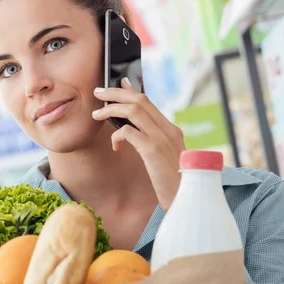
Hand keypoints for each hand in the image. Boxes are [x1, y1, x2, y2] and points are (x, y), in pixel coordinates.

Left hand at [92, 78, 185, 210]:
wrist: (186, 200)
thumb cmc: (172, 183)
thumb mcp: (163, 158)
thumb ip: (151, 142)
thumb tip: (130, 130)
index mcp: (172, 130)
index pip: (149, 102)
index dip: (130, 91)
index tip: (118, 84)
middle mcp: (168, 130)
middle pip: (140, 100)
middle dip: (116, 93)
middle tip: (98, 92)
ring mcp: (162, 138)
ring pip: (133, 111)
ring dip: (111, 109)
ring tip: (96, 115)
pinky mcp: (153, 150)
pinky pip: (128, 132)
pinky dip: (117, 136)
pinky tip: (115, 146)